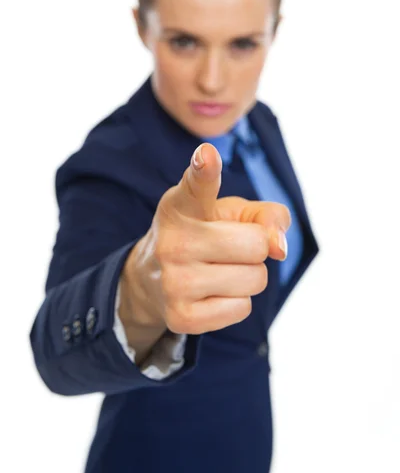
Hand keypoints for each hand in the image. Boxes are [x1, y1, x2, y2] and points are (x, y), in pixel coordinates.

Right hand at [122, 143, 290, 336]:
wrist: (154, 280)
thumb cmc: (205, 235)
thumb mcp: (232, 213)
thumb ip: (267, 215)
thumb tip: (279, 247)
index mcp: (182, 205)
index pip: (197, 184)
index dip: (204, 169)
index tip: (207, 156)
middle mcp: (173, 241)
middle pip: (256, 245)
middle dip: (255, 248)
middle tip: (229, 249)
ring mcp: (174, 281)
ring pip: (254, 280)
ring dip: (248, 277)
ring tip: (219, 271)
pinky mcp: (180, 317)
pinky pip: (242, 309)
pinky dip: (237, 302)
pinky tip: (212, 294)